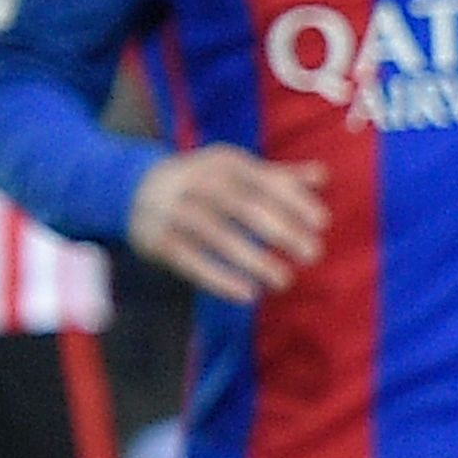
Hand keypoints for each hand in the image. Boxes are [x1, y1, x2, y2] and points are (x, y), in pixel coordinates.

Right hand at [129, 145, 329, 301]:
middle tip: (313, 254)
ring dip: (253, 260)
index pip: (265, 181)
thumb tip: (324, 175)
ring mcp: (177, 212)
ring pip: (218, 236)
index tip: (322, 223)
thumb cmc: (204, 180)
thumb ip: (278, 175)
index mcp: (225, 163)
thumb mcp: (237, 169)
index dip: (294, 201)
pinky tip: (247, 294)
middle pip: (244, 207)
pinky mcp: (159, 240)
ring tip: (284, 280)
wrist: (133, 186)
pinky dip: (219, 278)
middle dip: (281, 230)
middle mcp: (200, 184)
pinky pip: (191, 262)